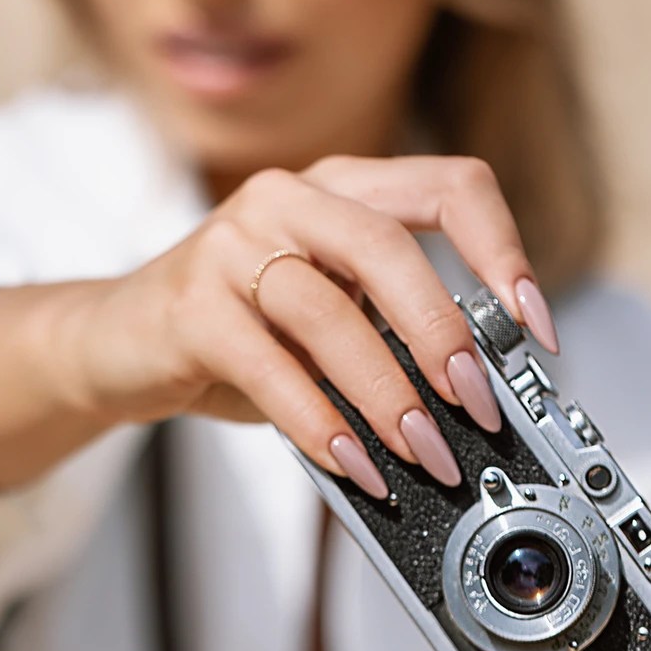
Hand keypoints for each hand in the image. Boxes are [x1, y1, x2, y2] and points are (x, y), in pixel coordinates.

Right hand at [66, 156, 557, 498]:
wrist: (118, 340)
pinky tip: (352, 464)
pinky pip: (270, 366)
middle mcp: (287, 200)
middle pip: (388, 248)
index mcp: (338, 190)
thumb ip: (386, 337)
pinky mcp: (191, 305)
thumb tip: (470, 401)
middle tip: (476, 407)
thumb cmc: (236, 332)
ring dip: (388, 396)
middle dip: (444, 335)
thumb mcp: (325, 321)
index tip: (533, 330)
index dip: (505, 254)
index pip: (448, 187)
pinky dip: (320, 422)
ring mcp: (231, 244)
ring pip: (330, 312)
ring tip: (421, 453)